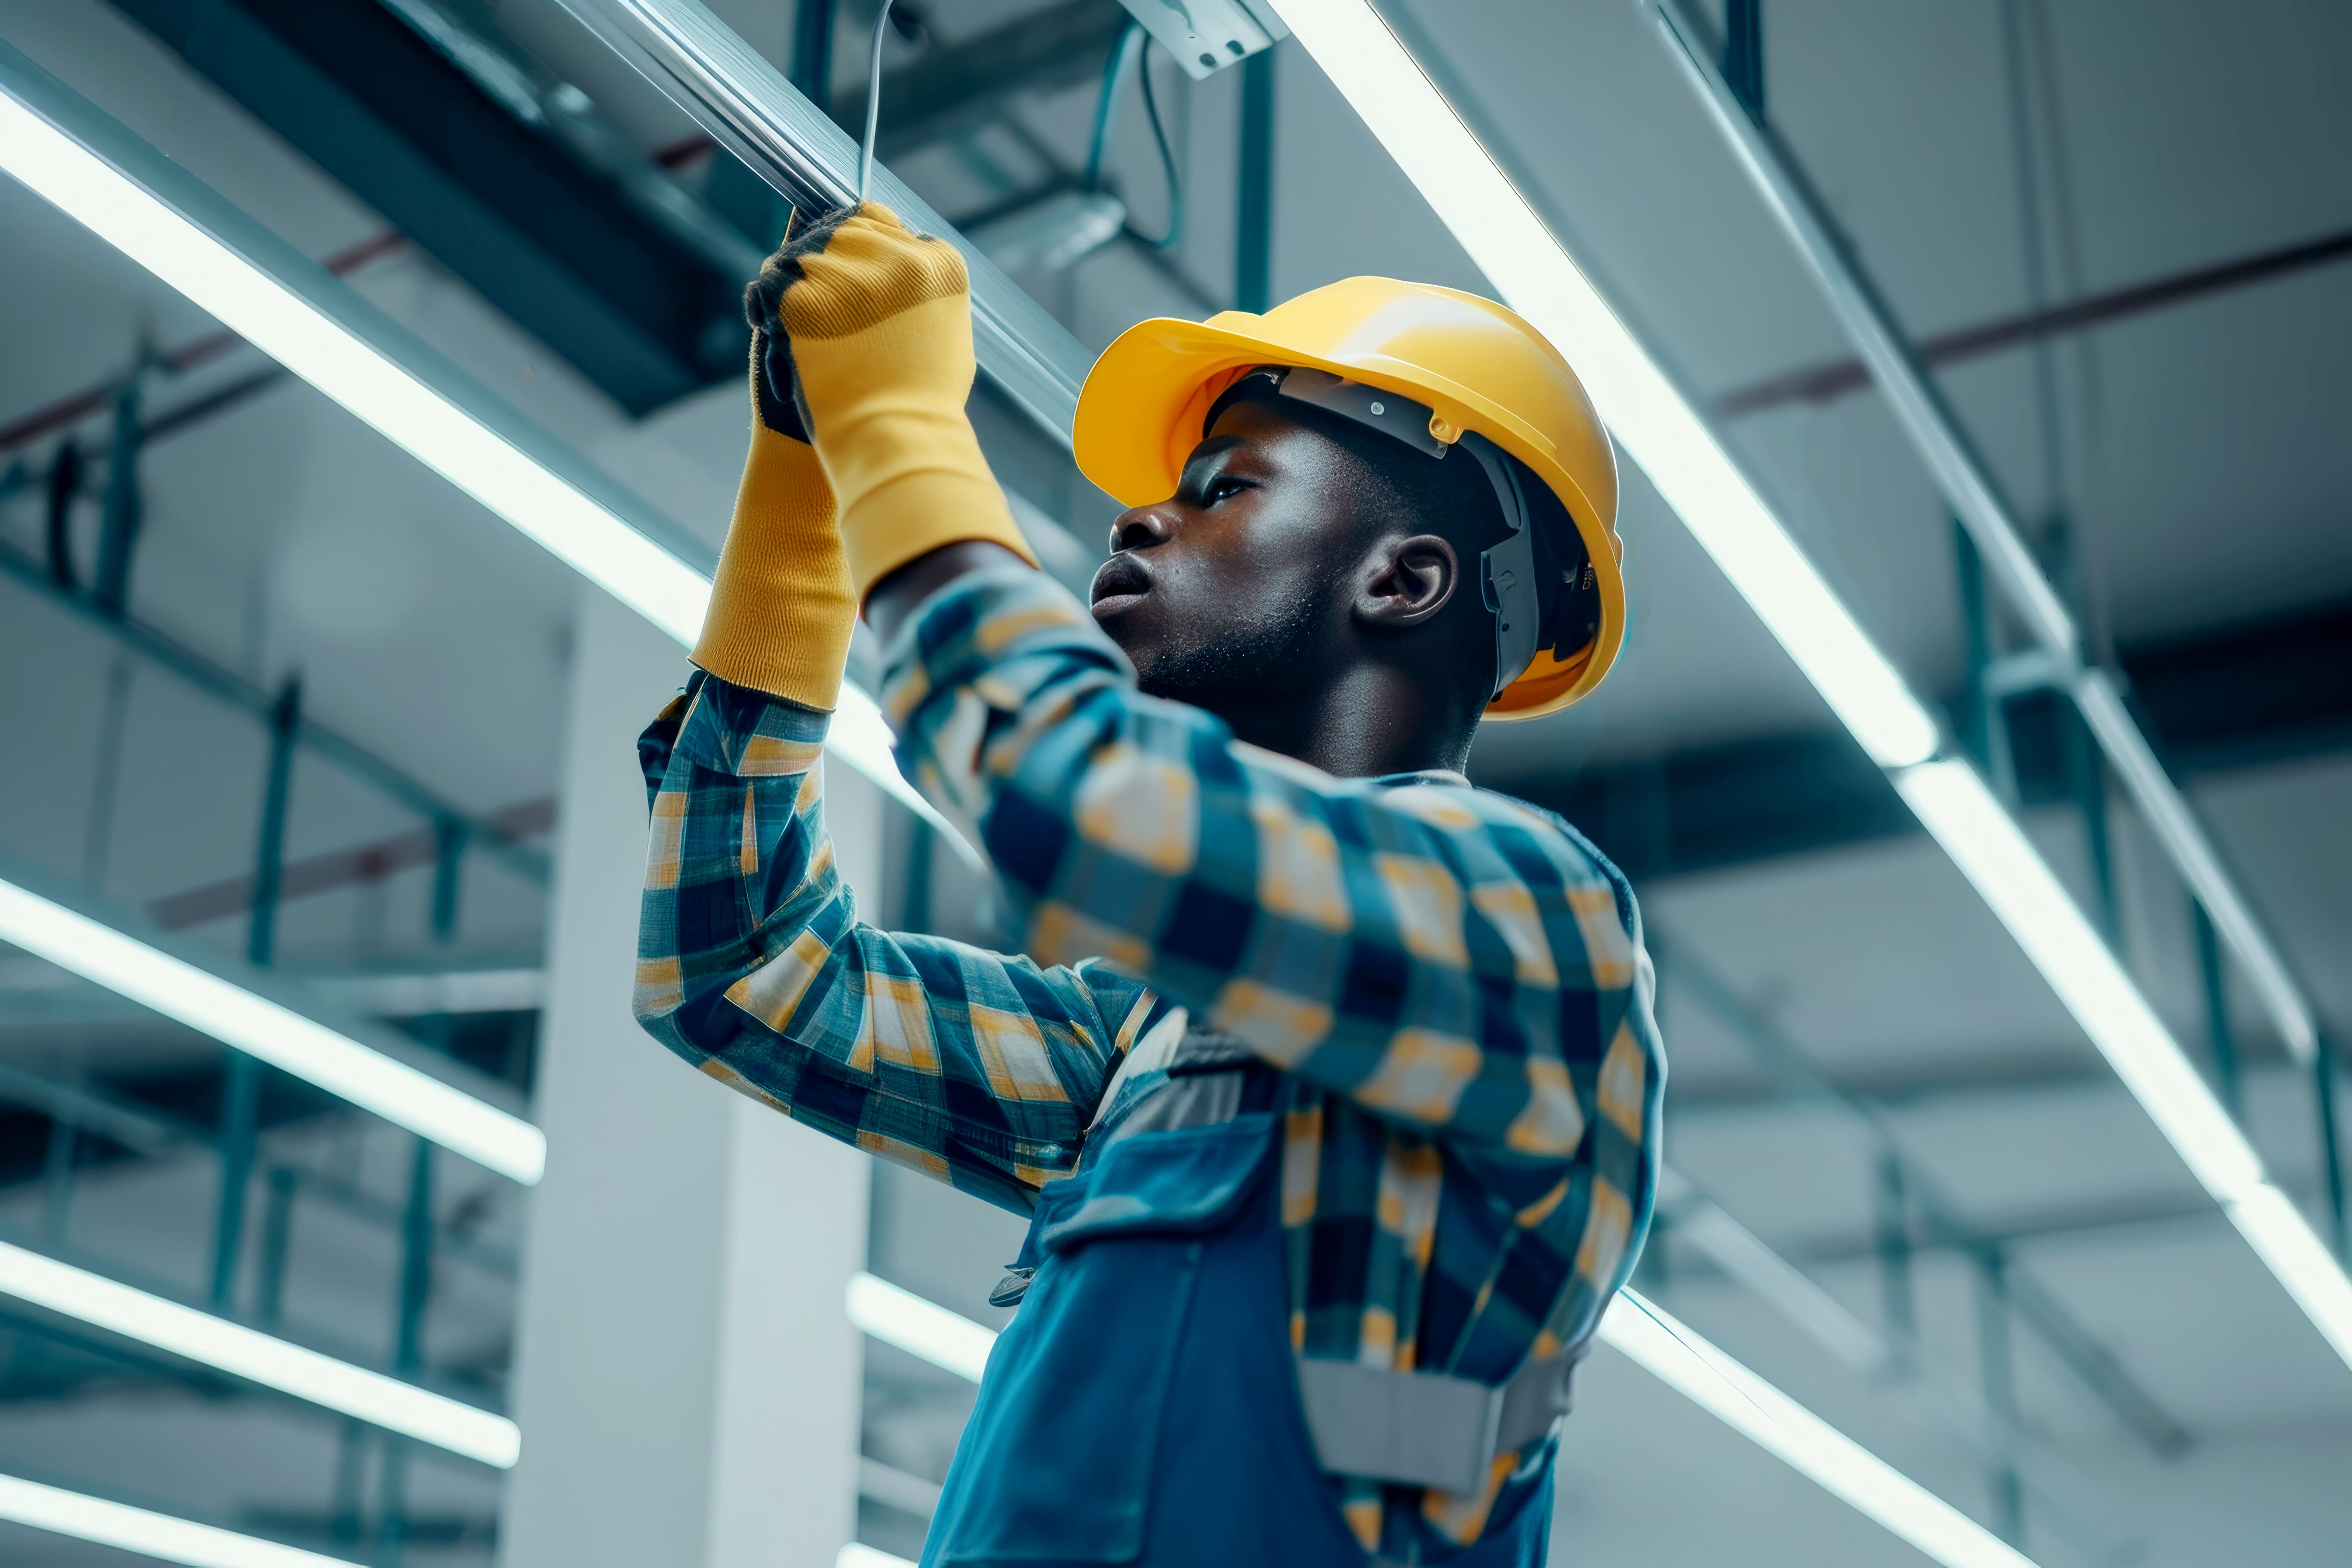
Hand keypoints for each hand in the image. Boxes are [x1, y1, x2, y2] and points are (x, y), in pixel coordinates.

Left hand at [741, 203, 970, 440]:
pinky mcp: (804, 298)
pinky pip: (770, 283)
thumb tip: (905, 254)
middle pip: (840, 229)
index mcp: (940, 262)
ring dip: (793, 284)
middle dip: (826, 261)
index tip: (852, 280)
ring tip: (801, 327)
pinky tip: (776, 330)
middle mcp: (898, 256)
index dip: (860, 250)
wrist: (893, 444)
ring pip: (800, 252)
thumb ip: (920, 289)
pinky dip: (765, 305)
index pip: (883, 223)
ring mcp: (849, 274)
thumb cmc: (921, 401)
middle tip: (821, 304)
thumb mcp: (940, 333)